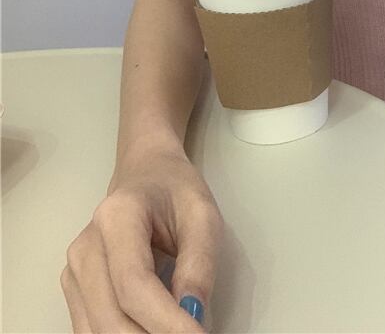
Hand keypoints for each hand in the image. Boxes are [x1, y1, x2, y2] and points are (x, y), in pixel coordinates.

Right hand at [60, 137, 222, 331]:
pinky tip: (153, 333)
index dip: (165, 321)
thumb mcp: (203, 215)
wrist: (146, 173)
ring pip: (96, 331)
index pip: (134, 284)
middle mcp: (85, 247)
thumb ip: (200, 262)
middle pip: (110, 317)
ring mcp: (73, 272)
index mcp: (117, 217)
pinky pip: (92, 330)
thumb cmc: (176, 190)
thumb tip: (194, 315)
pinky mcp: (74, 291)